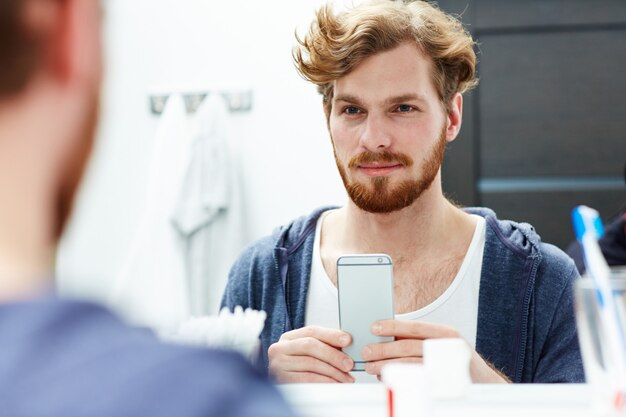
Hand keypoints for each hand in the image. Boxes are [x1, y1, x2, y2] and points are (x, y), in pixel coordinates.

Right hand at [268, 325, 354, 382]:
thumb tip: (346, 343)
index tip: (347, 340)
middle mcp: (279, 349)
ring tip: (346, 377)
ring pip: (311, 363)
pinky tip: (335, 384)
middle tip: (349, 363)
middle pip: (311, 345)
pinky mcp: (280, 380)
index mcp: (288, 338)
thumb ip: (323, 346)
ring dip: (333, 371)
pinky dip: (325, 382)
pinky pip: (307, 379)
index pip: (311, 331)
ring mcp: (278, 364)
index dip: (331, 335)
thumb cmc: (297, 370)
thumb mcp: (306, 354)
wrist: (279, 392)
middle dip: (333, 355)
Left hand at [361, 320, 508, 382]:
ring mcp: (447, 367)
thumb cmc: (456, 363)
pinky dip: (398, 377)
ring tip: (371, 367)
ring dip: (386, 365)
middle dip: (383, 349)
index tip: (374, 327)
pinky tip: (387, 377)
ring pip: (410, 363)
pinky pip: (416, 380)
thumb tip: (387, 338)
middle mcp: (448, 348)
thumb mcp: (442, 345)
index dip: (393, 326)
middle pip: (409, 345)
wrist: (484, 384)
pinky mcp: (443, 384)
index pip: (416, 327)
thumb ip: (419, 340)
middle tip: (366, 352)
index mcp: (446, 334)